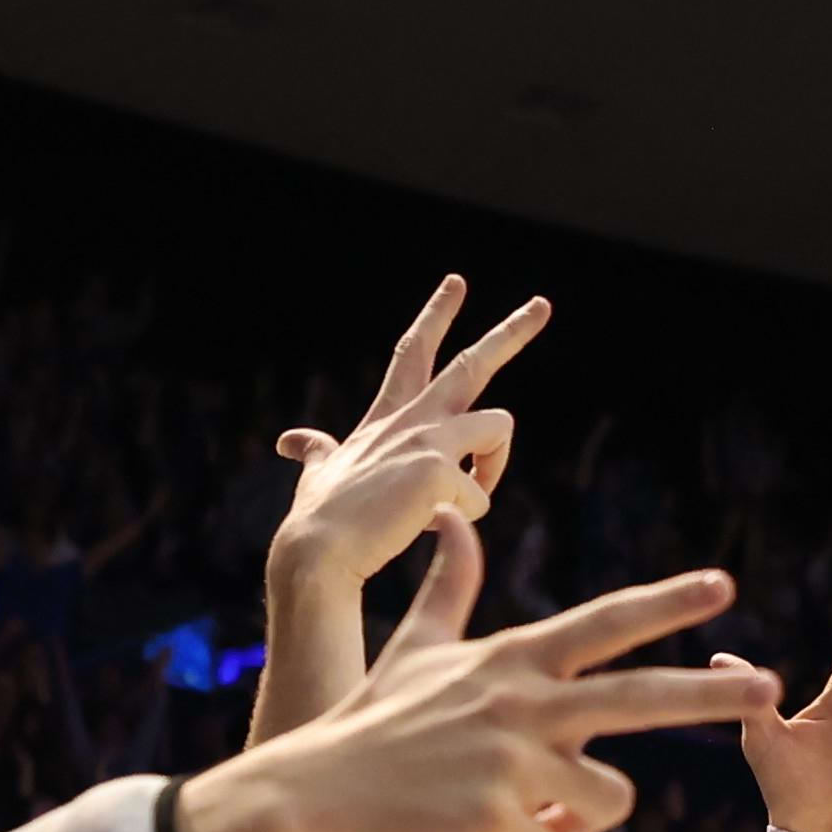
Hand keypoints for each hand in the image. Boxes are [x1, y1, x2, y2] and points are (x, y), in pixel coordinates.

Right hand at [174, 527, 779, 831]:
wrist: (311, 800)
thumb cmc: (369, 728)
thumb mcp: (413, 651)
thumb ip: (448, 590)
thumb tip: (452, 519)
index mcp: (510, 661)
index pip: (603, 625)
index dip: (666, 604)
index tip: (723, 584)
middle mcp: (521, 701)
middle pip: (640, 694)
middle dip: (710, 692)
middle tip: (771, 690)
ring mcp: (512, 760)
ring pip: (608, 798)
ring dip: (578, 818)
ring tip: (527, 816)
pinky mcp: (499, 818)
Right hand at [269, 274, 546, 596]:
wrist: (317, 549)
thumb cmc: (321, 516)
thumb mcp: (320, 471)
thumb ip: (316, 450)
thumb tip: (289, 441)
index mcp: (389, 416)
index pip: (414, 353)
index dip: (435, 315)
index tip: (457, 282)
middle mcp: (413, 417)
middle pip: (472, 363)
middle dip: (511, 331)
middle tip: (541, 304)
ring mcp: (427, 438)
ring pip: (499, 425)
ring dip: (493, 466)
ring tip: (459, 497)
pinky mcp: (439, 470)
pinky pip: (481, 497)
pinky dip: (462, 518)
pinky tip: (426, 524)